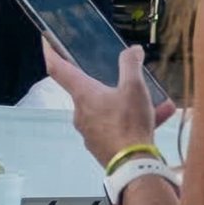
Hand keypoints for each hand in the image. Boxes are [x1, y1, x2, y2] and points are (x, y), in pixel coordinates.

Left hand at [41, 39, 159, 167]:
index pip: (58, 68)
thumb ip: (131, 64)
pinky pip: (116, 126)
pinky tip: (158, 118)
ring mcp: (89, 131)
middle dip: (110, 83)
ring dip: (129, 104)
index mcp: (83, 94)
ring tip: (156, 103)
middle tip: (128, 77)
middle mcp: (80, 112)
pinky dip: (133, 120)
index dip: (51, 51)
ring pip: (108, 110)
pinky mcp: (100, 146)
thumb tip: (133, 49)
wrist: (133, 165)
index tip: (46, 39)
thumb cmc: (128, 122)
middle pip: (89, 90)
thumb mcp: (134, 87)